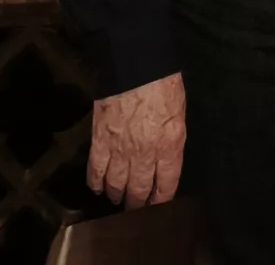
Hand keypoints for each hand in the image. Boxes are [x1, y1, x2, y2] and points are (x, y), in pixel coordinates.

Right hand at [87, 74, 185, 206]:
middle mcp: (145, 155)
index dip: (161, 198)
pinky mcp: (99, 142)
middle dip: (138, 202)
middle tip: (135, 207)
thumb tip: (166, 154)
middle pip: (140, 189)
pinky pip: (96, 170)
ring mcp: (120, 150)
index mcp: (169, 147)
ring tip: (117, 199)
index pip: (167, 184)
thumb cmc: (163, 83)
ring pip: (117, 184)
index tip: (158, 205)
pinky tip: (97, 188)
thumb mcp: (179, 113)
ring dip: (117, 195)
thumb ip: (172, 139)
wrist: (135, 66)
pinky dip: (95, 183)